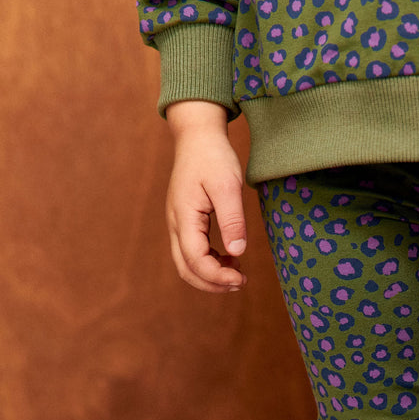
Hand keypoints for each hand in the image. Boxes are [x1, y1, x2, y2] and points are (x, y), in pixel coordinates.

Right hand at [165, 101, 247, 292]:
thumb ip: (232, 220)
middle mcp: (176, 224)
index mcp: (184, 217)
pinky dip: (210, 263)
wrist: (198, 136)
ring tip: (238, 274)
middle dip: (212, 283)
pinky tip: (231, 258)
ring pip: (187, 263)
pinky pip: (192, 252)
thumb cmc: (213, 157)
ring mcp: (178, 224)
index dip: (217, 276)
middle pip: (186, 269)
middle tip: (241, 283)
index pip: (195, 260)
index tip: (241, 279)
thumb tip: (237, 253)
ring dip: (211, 275)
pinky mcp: (186, 222)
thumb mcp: (228, 185)